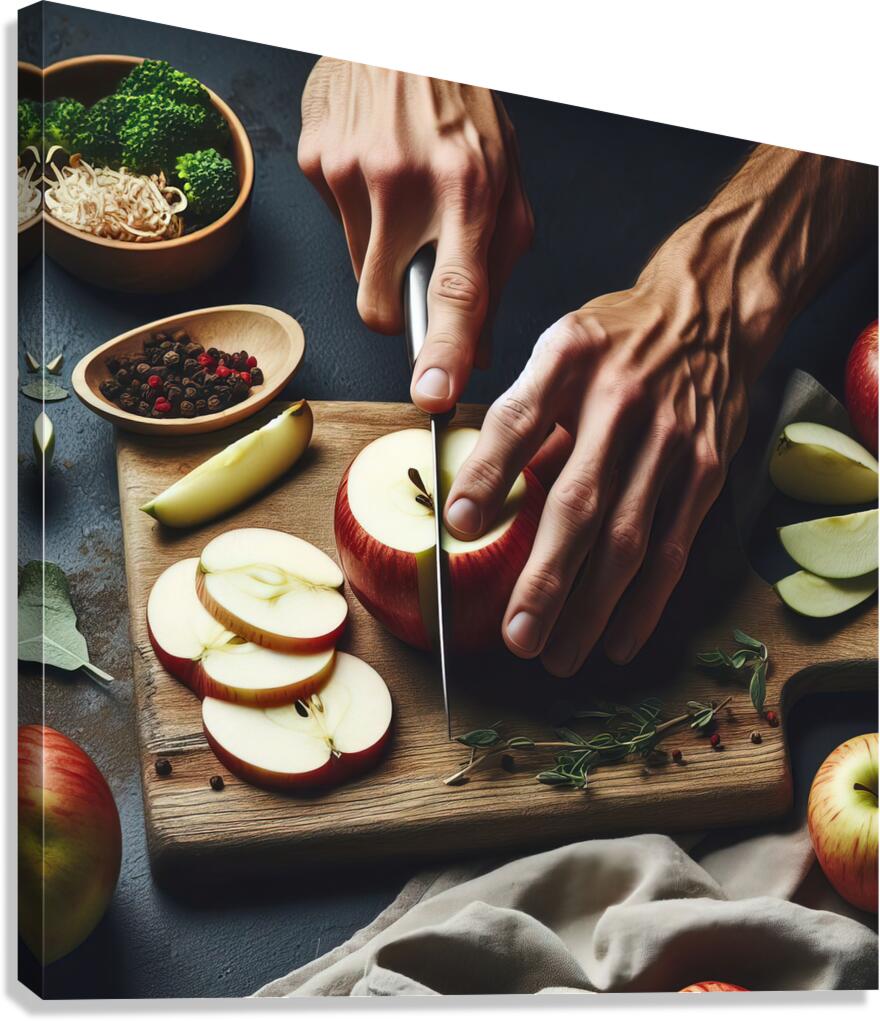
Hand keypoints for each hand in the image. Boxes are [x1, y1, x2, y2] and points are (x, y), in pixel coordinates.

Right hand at [298, 58, 532, 411]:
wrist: (403, 32)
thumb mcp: (506, 180)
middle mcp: (405, 180)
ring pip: (357, 271)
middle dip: (396, 310)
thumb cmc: (464, 106)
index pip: (458, 286)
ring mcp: (350, 170)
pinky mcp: (314, 161)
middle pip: (382, 304)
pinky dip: (356, 215)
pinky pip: (335, 228)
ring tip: (401, 194)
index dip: (445, 349)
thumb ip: (499, 269)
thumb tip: (480, 351)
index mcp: (470, 185)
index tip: (432, 394)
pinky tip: (374, 171)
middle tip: (413, 265)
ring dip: (380, 253)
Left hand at [443, 146, 875, 675]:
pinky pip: (674, 547)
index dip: (488, 474)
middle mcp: (621, 399)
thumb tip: (475, 494)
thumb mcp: (559, 350)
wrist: (710, 312)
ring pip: (628, 539)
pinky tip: (617, 639)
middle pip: (580, 502)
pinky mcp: (706, 469)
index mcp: (569, 359)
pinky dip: (644, 601)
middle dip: (545, 578)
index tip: (458, 527)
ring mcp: (671, 438)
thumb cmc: (614, 340)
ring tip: (556, 655)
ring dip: (591, 607)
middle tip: (515, 637)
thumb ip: (523, 417)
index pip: (519, 420)